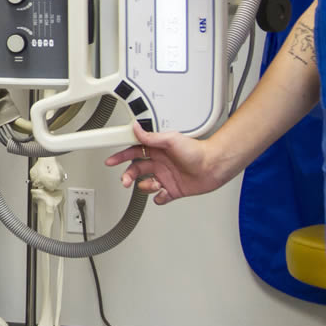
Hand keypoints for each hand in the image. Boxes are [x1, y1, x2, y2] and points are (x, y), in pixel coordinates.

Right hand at [102, 123, 240, 205]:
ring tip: (155, 184)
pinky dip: (159, 197)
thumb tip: (136, 128)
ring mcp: (165, 177)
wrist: (213, 166)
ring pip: (145, 184)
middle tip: (125, 181)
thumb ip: (151, 137)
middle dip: (128, 176)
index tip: (111, 160)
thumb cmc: (197, 151)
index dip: (121, 156)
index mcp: (157, 150)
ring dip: (146, 186)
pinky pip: (159, 197)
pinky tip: (163, 193)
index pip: (133, 152)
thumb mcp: (171, 139)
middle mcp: (159, 163)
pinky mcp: (173, 190)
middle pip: (136, 170)